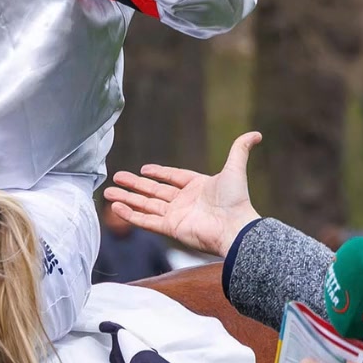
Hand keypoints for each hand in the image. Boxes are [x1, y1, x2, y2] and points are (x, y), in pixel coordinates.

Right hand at [103, 132, 262, 257]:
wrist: (235, 227)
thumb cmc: (236, 200)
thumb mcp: (234, 168)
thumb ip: (239, 149)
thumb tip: (256, 134)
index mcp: (197, 187)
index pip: (173, 178)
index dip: (159, 173)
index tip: (144, 169)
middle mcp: (184, 202)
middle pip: (154, 191)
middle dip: (134, 185)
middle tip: (116, 177)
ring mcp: (176, 216)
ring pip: (145, 205)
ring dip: (127, 198)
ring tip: (107, 192)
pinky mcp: (170, 228)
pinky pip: (146, 220)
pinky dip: (131, 215)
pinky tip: (117, 207)